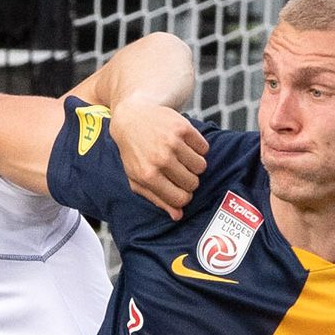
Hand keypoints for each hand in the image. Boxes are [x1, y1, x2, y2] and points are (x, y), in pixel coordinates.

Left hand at [109, 102, 206, 217]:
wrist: (131, 119)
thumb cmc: (134, 153)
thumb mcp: (137, 179)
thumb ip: (157, 199)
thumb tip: (178, 215)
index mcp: (149, 175)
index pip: (181, 198)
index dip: (183, 196)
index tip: (180, 190)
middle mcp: (161, 159)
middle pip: (193, 183)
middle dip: (189, 181)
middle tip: (179, 172)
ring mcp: (172, 142)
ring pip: (201, 166)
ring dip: (194, 165)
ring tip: (182, 158)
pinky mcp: (183, 127)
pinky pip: (204, 148)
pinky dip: (198, 149)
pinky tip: (185, 145)